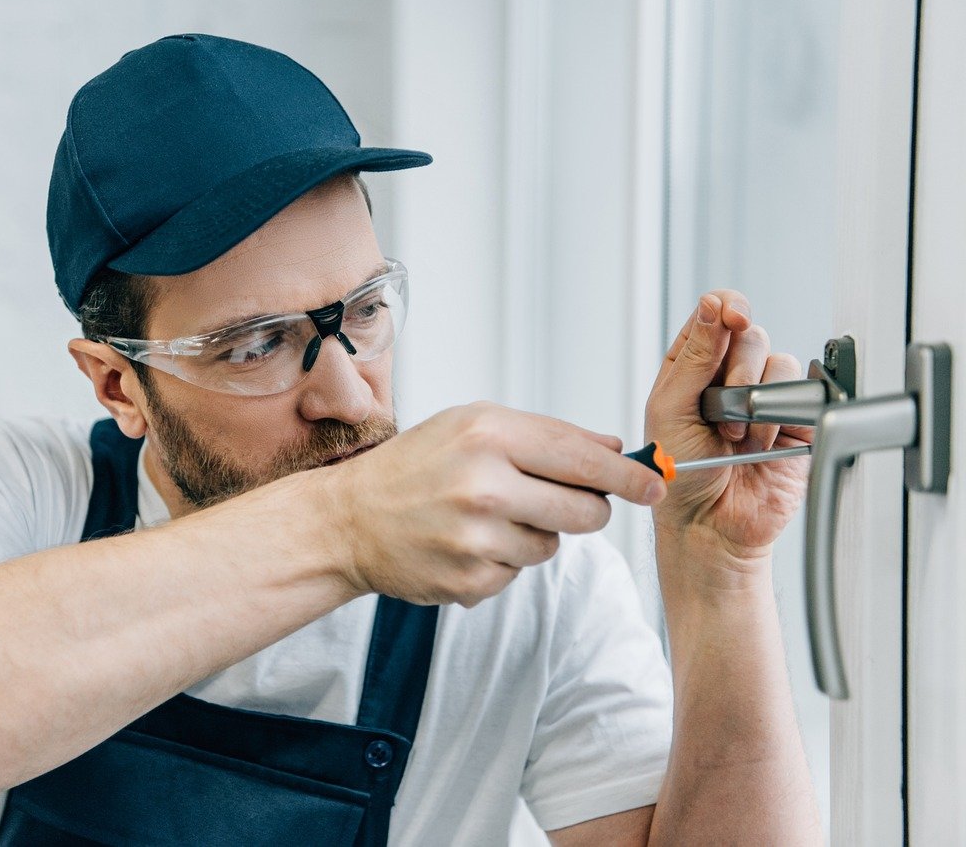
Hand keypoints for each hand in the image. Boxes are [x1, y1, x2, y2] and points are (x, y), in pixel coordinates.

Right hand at [324, 402, 665, 605]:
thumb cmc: (414, 466)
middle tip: (567, 503)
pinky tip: (466, 544)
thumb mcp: (473, 426)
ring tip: (489, 518)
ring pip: (552, 547)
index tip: (656, 485)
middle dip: (588, 510)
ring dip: (535, 536)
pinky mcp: (468, 580)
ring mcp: (474, 538)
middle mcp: (482, 486)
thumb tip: (616, 449)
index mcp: (487, 435)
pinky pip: (517, 575)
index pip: (583, 459)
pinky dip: (503, 562)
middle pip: (584, 511)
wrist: (349, 519)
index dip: (629, 476)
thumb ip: (548, 435)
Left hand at [646, 291, 811, 567]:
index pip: (714, 314)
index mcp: (692, 365)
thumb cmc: (678, 473)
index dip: (725, 308)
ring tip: (735, 437)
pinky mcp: (795, 420)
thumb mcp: (670, 408)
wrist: (708, 524)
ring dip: (754, 400)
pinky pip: (802, 393)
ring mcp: (763, 397)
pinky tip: (759, 443)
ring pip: (778, 362)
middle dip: (737, 369)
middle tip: (719, 409)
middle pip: (750, 333)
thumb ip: (695, 356)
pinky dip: (778, 416)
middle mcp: (729, 376)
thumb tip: (713, 305)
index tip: (728, 315)